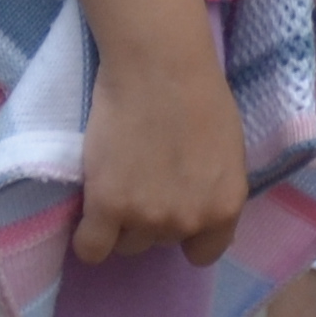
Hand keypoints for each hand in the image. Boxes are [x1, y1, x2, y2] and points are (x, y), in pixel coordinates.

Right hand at [70, 39, 247, 267]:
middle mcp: (188, 220)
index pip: (204, 253)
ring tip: (117, 177)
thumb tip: (198, 205)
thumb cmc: (198, 92)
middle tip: (141, 174)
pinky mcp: (107, 206)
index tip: (173, 206)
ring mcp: (147, 217)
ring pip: (126, 244)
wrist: (158, 63)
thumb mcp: (227, 150)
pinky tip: (89, 213)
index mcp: (225, 207)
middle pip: (160, 243)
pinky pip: (91, 248)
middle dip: (151, 216)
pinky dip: (88, 236)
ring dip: (120, 220)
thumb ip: (213, 188)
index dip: (187, 234)